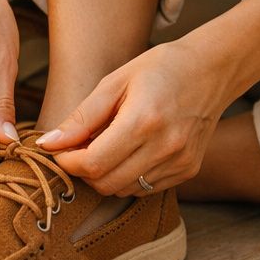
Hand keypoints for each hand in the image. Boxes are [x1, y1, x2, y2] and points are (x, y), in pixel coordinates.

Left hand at [37, 0, 259, 195]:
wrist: (211, 70)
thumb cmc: (159, 69)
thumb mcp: (114, 82)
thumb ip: (81, 117)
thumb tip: (48, 144)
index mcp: (143, 120)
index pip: (93, 163)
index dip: (67, 162)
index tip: (58, 150)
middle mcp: (165, 147)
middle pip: (106, 184)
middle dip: (83, 171)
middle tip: (78, 149)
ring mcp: (179, 162)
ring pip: (124, 191)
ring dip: (105, 176)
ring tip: (105, 146)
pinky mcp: (188, 170)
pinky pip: (144, 189)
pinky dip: (127, 178)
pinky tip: (128, 153)